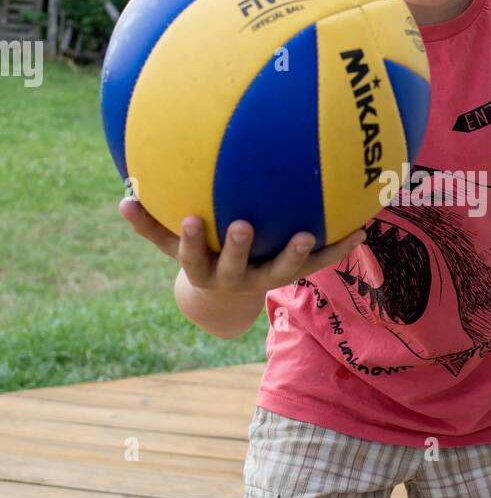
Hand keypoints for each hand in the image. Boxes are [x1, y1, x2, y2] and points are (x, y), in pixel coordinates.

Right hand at [118, 197, 366, 294]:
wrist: (228, 299)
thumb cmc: (198, 255)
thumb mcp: (171, 243)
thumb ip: (149, 224)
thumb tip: (121, 199)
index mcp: (204, 270)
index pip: (192, 258)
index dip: (191, 241)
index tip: (191, 218)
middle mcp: (236, 279)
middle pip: (237, 268)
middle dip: (240, 248)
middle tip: (244, 224)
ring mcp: (267, 279)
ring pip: (282, 272)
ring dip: (296, 255)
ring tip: (308, 234)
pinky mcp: (294, 276)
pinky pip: (319, 264)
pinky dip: (339, 249)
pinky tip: (362, 229)